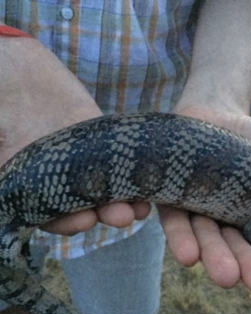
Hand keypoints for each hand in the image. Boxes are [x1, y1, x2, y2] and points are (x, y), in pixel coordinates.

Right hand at [0, 37, 150, 233]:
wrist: (15, 65)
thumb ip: (2, 157)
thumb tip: (7, 192)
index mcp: (25, 183)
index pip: (47, 214)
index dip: (64, 222)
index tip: (82, 222)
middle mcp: (54, 178)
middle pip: (80, 206)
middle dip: (101, 214)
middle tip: (120, 217)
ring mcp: (79, 161)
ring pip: (102, 188)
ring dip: (123, 202)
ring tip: (139, 209)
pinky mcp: (99, 142)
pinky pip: (117, 163)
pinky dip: (131, 175)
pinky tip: (147, 188)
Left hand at [159, 105, 250, 313]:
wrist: (215, 114)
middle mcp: (227, 225)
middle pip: (237, 251)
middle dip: (246, 267)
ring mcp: (199, 214)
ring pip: (206, 240)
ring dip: (214, 257)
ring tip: (223, 275)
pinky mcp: (173, 200)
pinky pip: (175, 221)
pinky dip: (180, 236)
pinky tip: (186, 254)